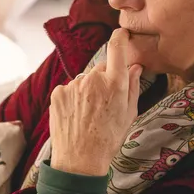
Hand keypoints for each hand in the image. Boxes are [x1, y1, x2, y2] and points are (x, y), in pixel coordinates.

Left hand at [49, 29, 143, 176]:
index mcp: (114, 83)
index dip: (119, 36)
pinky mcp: (58, 93)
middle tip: (105, 102)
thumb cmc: (108, 139)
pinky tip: (77, 114)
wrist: (79, 160)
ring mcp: (73, 85)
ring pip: (84, 79)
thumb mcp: (129, 114)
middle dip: (104, 79)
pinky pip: (69, 88)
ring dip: (87, 90)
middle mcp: (92, 79)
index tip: (121, 33)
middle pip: (101, 68)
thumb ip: (132, 86)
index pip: (116, 47)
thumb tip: (135, 67)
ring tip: (89, 113)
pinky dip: (73, 97)